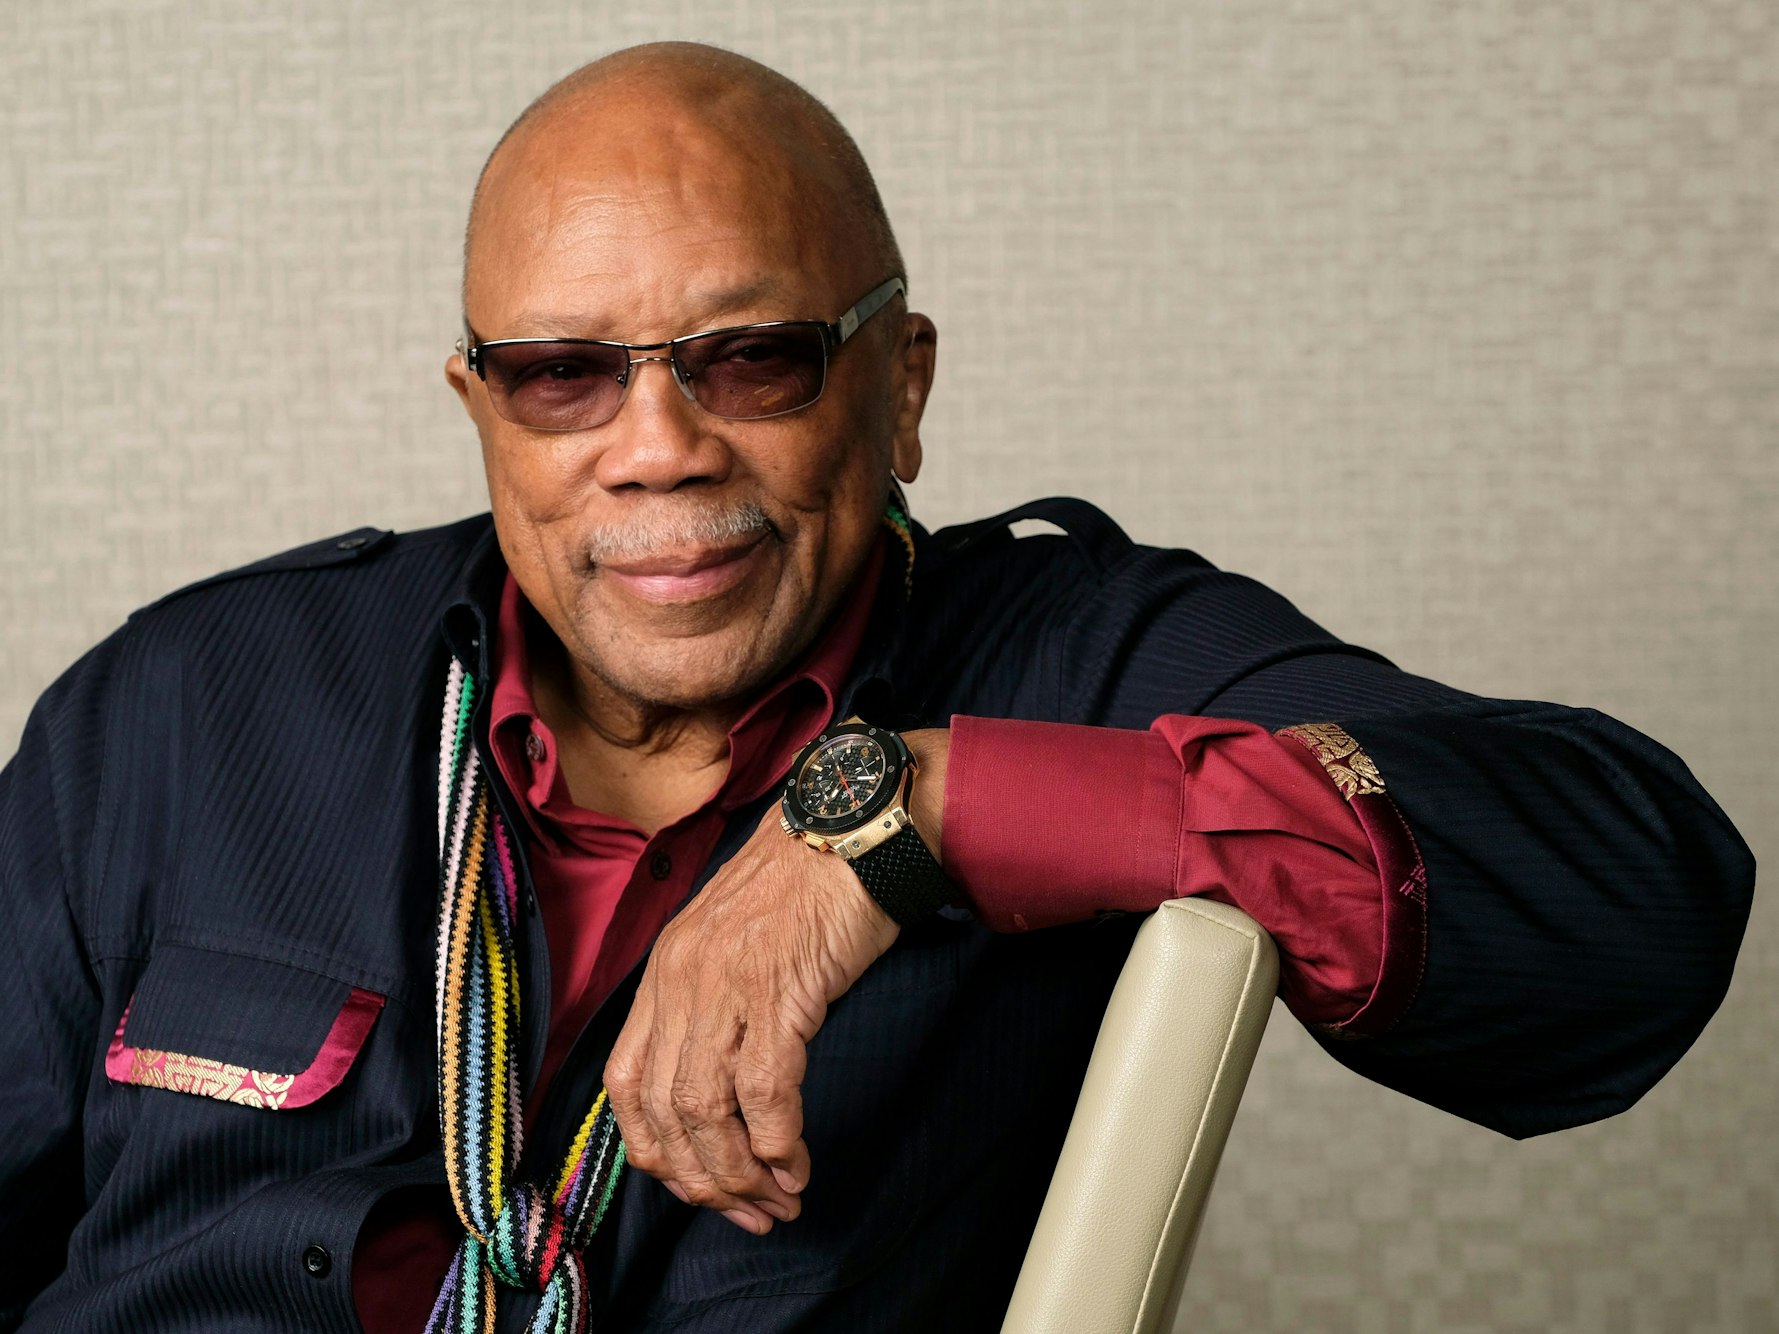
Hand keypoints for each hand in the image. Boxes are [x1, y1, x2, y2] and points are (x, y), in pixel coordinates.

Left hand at [603, 727, 949, 1234]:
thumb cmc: (806, 886)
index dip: (655, 1151)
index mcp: (664, 971)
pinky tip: (796, 1164)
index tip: (697, 1185)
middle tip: (746, 1212)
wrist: (854, 829)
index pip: (624, 1084)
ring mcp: (726, 984)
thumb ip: (712, 1001)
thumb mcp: (733, 940)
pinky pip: (765, 1090)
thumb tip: (718, 1088)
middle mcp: (681, 980)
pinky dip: (777, 1142)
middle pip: (661, 1110)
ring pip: (705, 1110)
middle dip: (701, 1180)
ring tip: (777, 1199)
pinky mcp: (780, 989)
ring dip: (740, 1173)